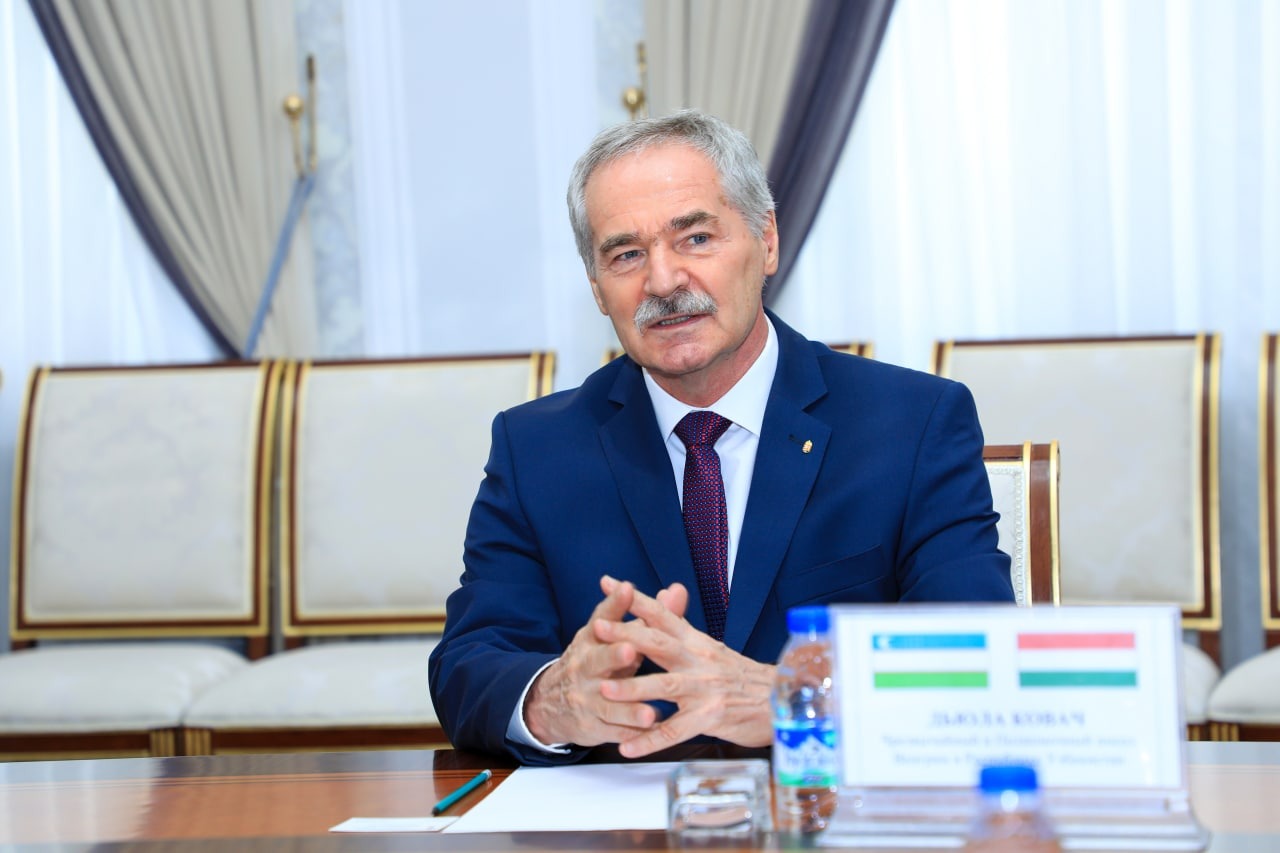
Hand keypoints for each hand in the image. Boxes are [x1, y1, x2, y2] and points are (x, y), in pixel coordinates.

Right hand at [523, 576, 657, 745]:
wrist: (552, 703)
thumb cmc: (594, 661)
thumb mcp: (613, 637)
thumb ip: (647, 615)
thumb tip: (677, 590)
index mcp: (591, 640)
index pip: (602, 618)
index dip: (615, 604)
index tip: (628, 590)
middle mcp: (585, 667)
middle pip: (598, 660)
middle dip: (614, 656)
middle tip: (631, 651)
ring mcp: (587, 698)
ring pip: (608, 704)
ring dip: (629, 709)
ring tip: (650, 713)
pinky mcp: (592, 726)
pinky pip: (615, 732)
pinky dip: (632, 735)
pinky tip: (650, 736)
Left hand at [596, 582, 775, 757]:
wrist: (782, 700)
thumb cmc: (742, 677)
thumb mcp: (712, 648)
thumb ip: (684, 626)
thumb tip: (668, 591)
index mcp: (696, 642)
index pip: (663, 614)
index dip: (636, 598)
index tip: (608, 583)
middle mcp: (699, 660)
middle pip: (659, 643)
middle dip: (626, 634)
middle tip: (596, 627)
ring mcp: (705, 689)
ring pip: (665, 686)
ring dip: (633, 688)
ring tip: (604, 689)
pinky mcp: (711, 718)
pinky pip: (675, 731)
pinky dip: (649, 740)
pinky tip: (626, 747)